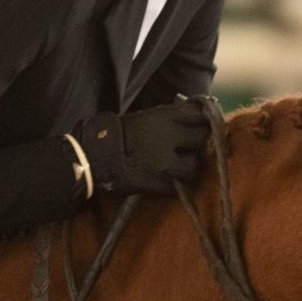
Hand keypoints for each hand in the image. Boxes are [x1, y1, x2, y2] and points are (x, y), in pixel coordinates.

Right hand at [76, 99, 207, 195]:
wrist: (97, 156)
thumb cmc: (123, 133)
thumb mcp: (148, 117)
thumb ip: (172, 118)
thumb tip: (197, 116)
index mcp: (165, 117)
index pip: (200, 114)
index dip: (204, 120)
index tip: (203, 124)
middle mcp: (169, 138)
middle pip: (201, 139)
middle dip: (197, 143)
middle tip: (188, 147)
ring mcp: (165, 162)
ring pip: (193, 166)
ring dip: (188, 167)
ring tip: (178, 166)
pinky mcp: (160, 183)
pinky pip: (178, 186)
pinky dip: (175, 184)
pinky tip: (166, 178)